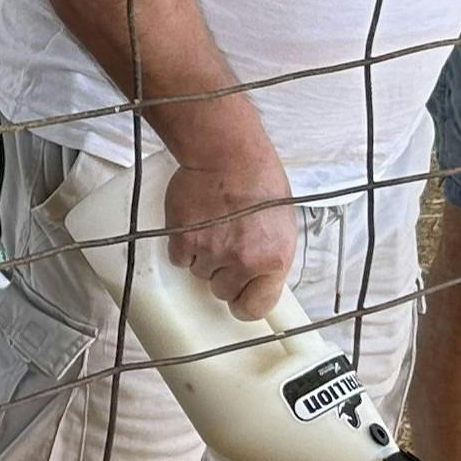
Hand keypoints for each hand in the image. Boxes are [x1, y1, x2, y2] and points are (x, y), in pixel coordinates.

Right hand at [164, 144, 297, 318]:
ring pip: (199, 274)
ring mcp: (211, 251)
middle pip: (222, 291)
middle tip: (226, 245)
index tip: (240, 294)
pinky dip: (183, 245)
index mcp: (274, 259)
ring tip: (212, 227)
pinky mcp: (183, 239)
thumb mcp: (282, 225)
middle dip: (223, 273)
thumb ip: (269, 258)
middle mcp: (243, 260)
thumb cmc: (259, 181)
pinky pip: (179, 258)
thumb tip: (257, 280)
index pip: (255, 307)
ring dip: (203, 256)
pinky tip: (195, 223)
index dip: (244, 301)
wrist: (228, 153)